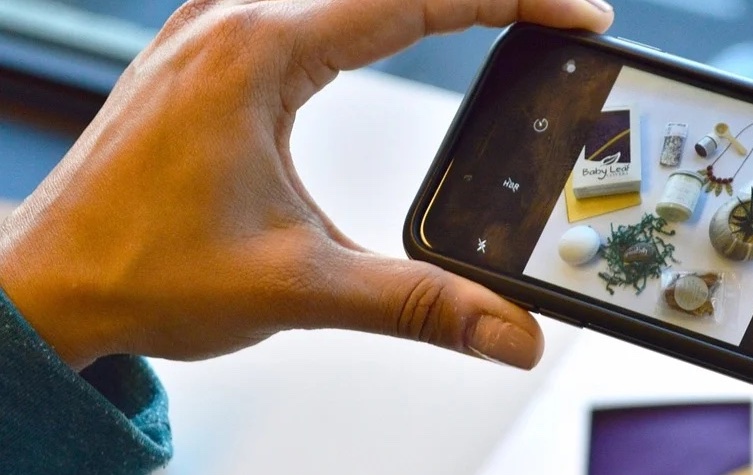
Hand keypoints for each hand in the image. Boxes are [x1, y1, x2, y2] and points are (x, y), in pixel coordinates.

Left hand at [0, 0, 612, 370]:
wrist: (43, 284)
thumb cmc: (139, 271)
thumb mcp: (299, 286)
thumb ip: (418, 302)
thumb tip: (509, 329)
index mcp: (261, 51)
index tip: (577, 13)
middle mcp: (233, 18)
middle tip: (555, 15)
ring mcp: (212, 26)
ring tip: (498, 13)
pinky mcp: (205, 50)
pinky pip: (303, 2)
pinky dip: (371, 8)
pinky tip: (395, 19)